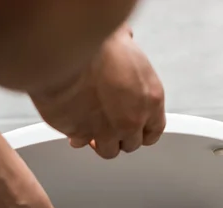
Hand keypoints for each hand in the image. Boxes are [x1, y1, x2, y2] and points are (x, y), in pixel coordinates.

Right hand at [31, 25, 164, 158]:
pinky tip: (71, 122)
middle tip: (109, 124)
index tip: (135, 129)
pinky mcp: (81, 135)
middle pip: (131, 144)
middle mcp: (131, 121)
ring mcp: (106, 132)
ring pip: (108, 150)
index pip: (154, 131)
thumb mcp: (125, 44)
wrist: (68, 49)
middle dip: (120, 136)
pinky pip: (80, 142)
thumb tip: (124, 41)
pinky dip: (75, 134)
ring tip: (90, 129)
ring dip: (100, 141)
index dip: (142, 131)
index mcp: (150, 100)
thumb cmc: (97, 44)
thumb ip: (127, 55)